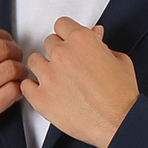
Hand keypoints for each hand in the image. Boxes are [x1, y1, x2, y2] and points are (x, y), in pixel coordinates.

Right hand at [0, 26, 28, 147]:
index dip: (5, 37)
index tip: (8, 43)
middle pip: (2, 49)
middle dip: (16, 52)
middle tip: (17, 59)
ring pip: (11, 70)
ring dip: (20, 71)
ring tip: (18, 76)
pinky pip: (11, 93)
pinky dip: (19, 89)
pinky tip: (14, 91)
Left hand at [21, 17, 138, 147]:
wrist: (120, 122)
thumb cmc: (122, 94)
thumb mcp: (119, 60)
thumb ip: (101, 44)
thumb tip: (95, 34)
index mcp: (81, 40)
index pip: (61, 24)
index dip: (67, 34)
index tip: (68, 42)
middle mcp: (62, 54)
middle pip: (48, 42)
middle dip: (57, 51)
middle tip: (67, 65)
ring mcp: (49, 76)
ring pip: (33, 61)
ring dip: (43, 67)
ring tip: (55, 78)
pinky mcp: (41, 98)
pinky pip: (25, 85)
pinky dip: (33, 88)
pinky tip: (45, 91)